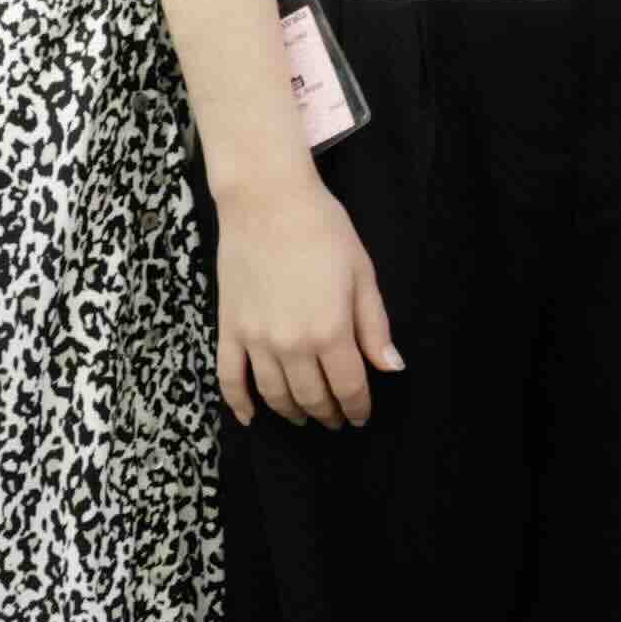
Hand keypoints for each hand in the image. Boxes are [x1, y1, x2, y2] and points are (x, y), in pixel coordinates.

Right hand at [214, 176, 399, 427]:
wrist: (267, 200)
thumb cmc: (323, 230)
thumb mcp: (362, 274)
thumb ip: (374, 327)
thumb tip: (391, 368)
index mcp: (330, 331)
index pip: (348, 387)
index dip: (358, 408)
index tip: (362, 416)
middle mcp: (291, 345)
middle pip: (312, 397)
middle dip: (328, 414)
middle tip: (337, 420)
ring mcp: (255, 340)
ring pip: (275, 395)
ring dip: (292, 413)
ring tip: (305, 418)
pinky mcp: (228, 329)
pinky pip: (230, 379)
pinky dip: (239, 404)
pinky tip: (251, 418)